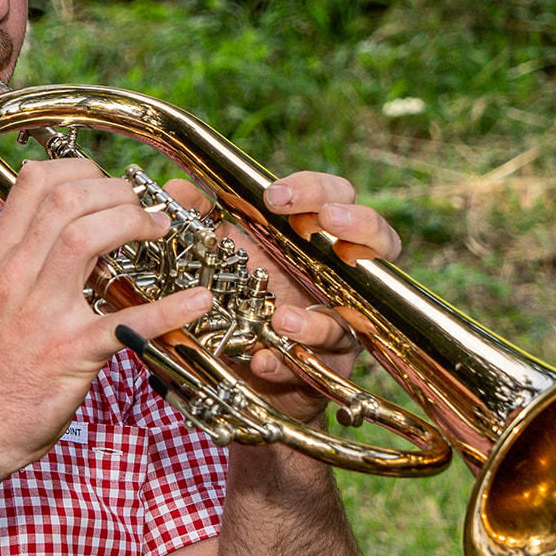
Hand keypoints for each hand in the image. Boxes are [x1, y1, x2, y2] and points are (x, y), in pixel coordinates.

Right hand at [0, 157, 211, 473]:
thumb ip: (22, 261)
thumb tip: (58, 230)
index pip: (34, 182)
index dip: (81, 168)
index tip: (107, 185)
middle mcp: (16, 275)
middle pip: (66, 198)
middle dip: (116, 191)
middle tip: (142, 209)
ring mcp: (41, 314)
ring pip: (83, 237)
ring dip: (131, 222)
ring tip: (159, 231)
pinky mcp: (69, 356)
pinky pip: (124, 323)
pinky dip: (168, 309)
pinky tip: (198, 301)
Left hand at [163, 170, 401, 423]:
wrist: (234, 368)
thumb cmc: (238, 299)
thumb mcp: (213, 254)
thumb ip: (195, 218)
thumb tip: (179, 188)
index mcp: (313, 238)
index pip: (334, 197)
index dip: (314, 189)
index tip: (274, 195)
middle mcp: (338, 274)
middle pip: (377, 237)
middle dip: (357, 223)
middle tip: (326, 219)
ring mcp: (340, 319)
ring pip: (360, 312)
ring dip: (318, 315)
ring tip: (279, 317)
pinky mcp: (330, 363)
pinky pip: (322, 363)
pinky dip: (289, 362)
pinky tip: (262, 359)